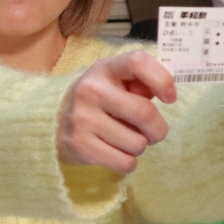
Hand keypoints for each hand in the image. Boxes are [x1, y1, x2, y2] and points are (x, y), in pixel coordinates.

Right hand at [57, 50, 175, 173]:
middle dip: (158, 129)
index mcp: (104, 68)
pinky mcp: (81, 146)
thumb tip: (167, 92)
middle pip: (145, 112)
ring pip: (137, 143)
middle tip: (153, 132)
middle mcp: (91, 90)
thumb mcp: (114, 82)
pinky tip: (116, 152)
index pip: (138, 62)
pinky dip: (128, 162)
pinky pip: (125, 162)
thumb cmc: (98, 100)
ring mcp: (83, 119)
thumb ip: (141, 83)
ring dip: (140, 146)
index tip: (170, 97)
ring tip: (126, 140)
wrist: (53, 121)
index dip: (162, 79)